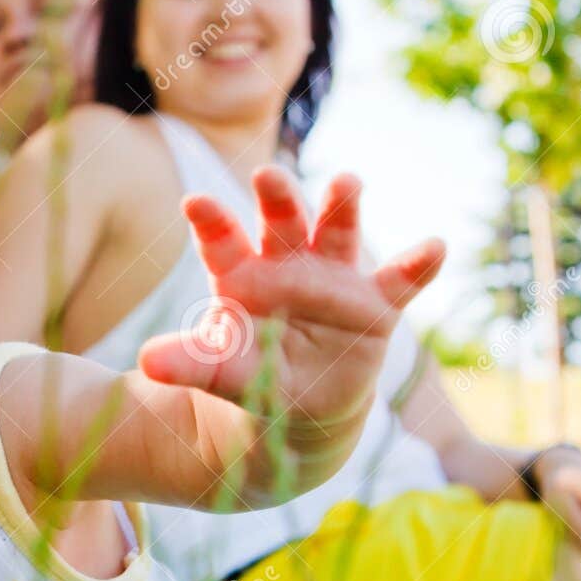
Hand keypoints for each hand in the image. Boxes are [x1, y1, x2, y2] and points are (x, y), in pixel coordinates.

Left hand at [137, 168, 444, 442]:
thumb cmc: (251, 376)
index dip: (210, 221)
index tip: (193, 203)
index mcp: (241, 273)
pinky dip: (418, 264)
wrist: (297, 406)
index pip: (222, 240)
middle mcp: (287, 263)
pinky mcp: (373, 304)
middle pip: (280, 221)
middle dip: (277, 196)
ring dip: (342, 206)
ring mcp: (333, 278)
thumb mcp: (218, 373)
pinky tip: (435, 247)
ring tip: (347, 182)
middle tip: (267, 174)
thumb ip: (189, 362)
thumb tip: (145, 363)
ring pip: (337, 232)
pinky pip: (399, 281)